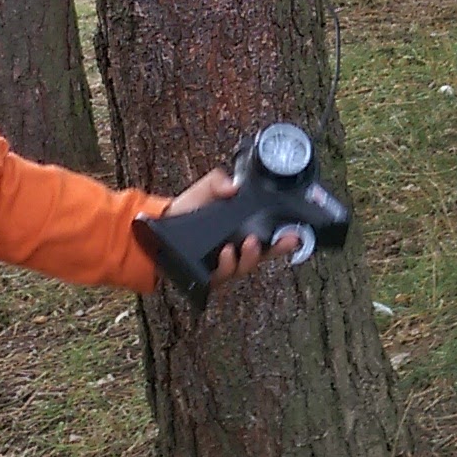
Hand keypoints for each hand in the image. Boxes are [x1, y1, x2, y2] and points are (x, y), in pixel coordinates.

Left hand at [167, 168, 305, 290]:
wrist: (160, 226)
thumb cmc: (186, 210)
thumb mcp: (204, 189)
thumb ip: (219, 182)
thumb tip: (234, 186)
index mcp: (240, 230)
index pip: (269, 237)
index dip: (285, 238)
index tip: (296, 234)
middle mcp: (235, 250)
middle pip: (264, 256)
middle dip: (276, 250)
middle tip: (283, 241)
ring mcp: (223, 264)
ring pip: (245, 267)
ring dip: (251, 257)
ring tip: (248, 244)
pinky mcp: (208, 275)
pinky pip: (222, 275)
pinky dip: (227, 264)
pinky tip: (226, 253)